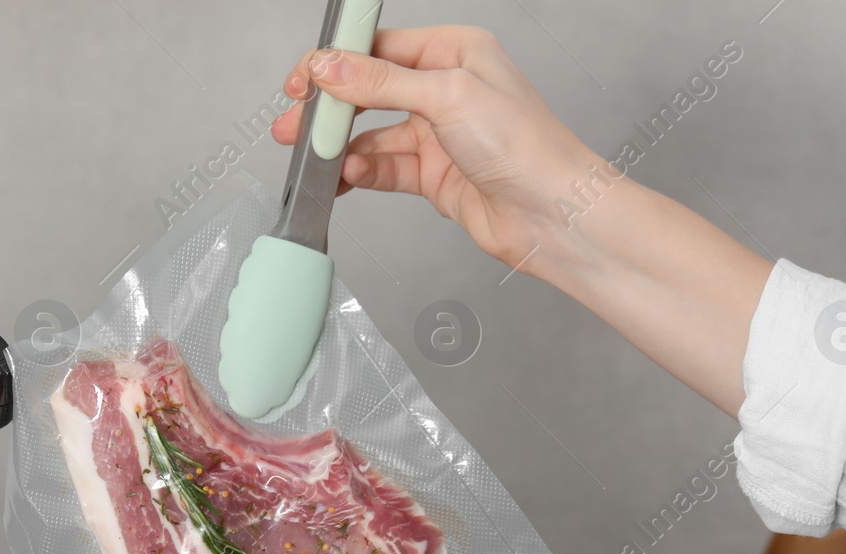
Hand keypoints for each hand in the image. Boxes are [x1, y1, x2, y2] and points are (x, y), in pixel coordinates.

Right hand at [273, 24, 770, 416]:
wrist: (553, 214)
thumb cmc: (525, 147)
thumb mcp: (445, 97)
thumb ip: (380, 83)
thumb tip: (329, 68)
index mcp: (454, 52)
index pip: (379, 47)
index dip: (335, 62)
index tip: (301, 80)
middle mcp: (446, 89)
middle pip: (369, 91)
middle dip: (330, 109)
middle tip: (292, 126)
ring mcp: (440, 135)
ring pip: (373, 134)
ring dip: (342, 148)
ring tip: (311, 159)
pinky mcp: (436, 175)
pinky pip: (385, 169)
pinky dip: (362, 173)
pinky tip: (345, 178)